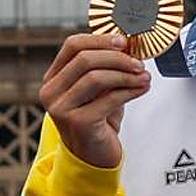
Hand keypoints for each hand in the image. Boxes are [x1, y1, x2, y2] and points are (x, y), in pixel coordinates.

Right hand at [39, 34, 150, 168]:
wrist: (94, 156)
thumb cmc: (98, 120)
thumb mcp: (99, 89)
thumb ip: (106, 67)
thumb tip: (128, 45)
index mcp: (53, 78)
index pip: (73, 45)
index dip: (100, 39)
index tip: (123, 41)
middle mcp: (51, 92)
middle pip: (84, 59)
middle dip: (117, 57)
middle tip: (138, 62)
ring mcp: (61, 108)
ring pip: (96, 77)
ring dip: (126, 74)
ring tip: (144, 76)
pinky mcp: (78, 123)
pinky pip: (109, 98)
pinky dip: (130, 90)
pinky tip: (142, 89)